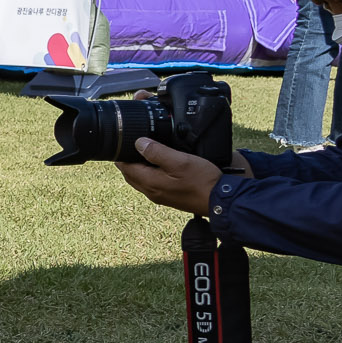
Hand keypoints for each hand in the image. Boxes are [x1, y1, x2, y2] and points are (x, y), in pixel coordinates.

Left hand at [116, 137, 236, 215]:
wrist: (220, 201)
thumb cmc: (201, 181)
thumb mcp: (179, 161)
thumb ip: (157, 152)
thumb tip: (138, 143)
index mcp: (149, 183)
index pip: (125, 167)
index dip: (121, 154)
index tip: (122, 141)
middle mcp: (151, 192)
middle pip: (130, 174)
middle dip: (128, 160)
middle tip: (131, 146)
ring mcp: (160, 196)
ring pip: (140, 180)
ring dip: (138, 167)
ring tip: (144, 153)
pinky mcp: (169, 197)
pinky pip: (152, 184)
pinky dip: (150, 174)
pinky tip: (160, 166)